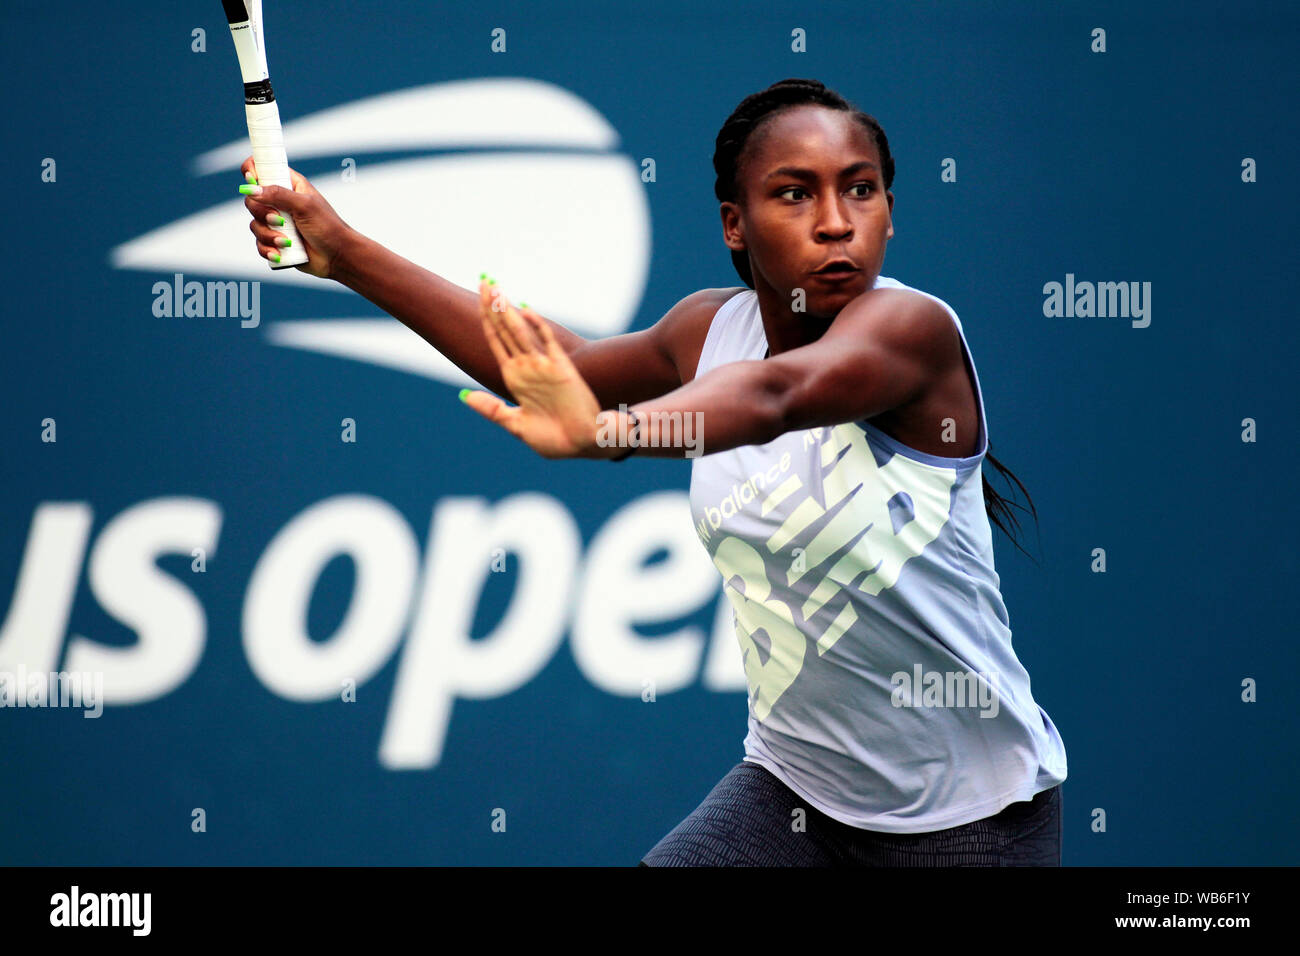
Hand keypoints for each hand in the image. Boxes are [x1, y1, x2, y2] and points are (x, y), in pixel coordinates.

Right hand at [240, 157, 354, 278]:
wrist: (337, 257)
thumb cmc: (328, 227)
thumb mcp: (305, 205)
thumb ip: (278, 195)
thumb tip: (251, 189)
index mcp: (289, 185)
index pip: (262, 168)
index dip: (251, 170)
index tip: (251, 180)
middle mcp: (280, 201)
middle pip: (252, 199)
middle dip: (261, 212)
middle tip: (279, 220)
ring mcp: (276, 222)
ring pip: (255, 224)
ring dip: (268, 235)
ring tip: (287, 242)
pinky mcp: (276, 240)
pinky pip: (259, 243)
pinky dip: (267, 249)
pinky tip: (279, 253)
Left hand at [461, 279, 605, 458]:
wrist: (583, 445)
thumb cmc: (553, 439)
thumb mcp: (515, 424)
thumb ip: (491, 409)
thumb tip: (463, 395)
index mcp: (513, 377)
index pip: (495, 340)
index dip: (485, 318)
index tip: (479, 297)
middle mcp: (526, 367)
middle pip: (505, 329)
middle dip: (493, 305)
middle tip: (484, 279)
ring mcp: (543, 366)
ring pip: (520, 332)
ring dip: (507, 311)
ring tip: (495, 288)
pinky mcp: (561, 368)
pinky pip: (547, 342)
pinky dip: (537, 326)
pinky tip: (525, 309)